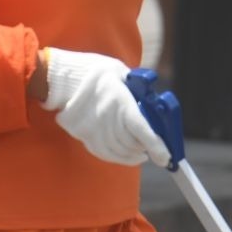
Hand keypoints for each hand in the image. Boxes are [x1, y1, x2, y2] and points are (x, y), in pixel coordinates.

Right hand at [41, 47, 169, 167]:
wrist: (65, 78)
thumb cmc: (97, 72)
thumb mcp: (120, 73)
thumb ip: (137, 89)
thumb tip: (153, 104)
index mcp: (119, 100)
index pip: (141, 129)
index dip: (156, 146)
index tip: (166, 157)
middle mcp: (107, 117)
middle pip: (132, 143)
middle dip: (146, 148)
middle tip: (155, 149)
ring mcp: (94, 129)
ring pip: (120, 151)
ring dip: (134, 155)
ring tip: (141, 152)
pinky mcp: (84, 136)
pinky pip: (105, 154)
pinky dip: (119, 158)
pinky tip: (127, 155)